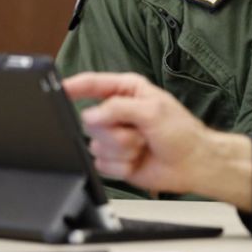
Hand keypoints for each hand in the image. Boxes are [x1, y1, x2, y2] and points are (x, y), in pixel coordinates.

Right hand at [62, 73, 251, 207]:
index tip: (59, 88)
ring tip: (142, 147)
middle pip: (91, 121)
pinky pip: (102, 165)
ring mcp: (114, 137)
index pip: (92, 84)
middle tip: (140, 133)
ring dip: (122, 150)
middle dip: (116, 132)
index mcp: (127, 91)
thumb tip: (91, 115)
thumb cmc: (181, 133)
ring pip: (96, 146)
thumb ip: (118, 109)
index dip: (74, 86)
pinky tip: (138, 161)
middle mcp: (117, 112)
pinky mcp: (113, 158)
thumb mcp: (152, 111)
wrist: (192, 163)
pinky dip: (122, 166)